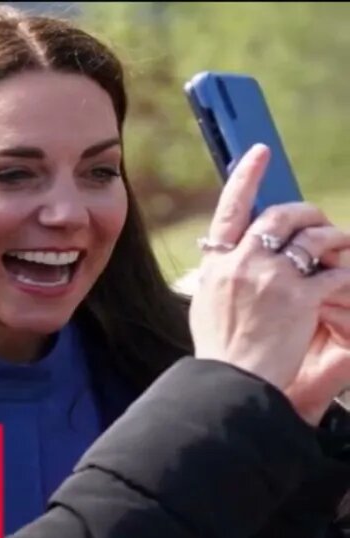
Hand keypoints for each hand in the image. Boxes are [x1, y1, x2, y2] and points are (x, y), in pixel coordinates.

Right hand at [190, 144, 349, 423]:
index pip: (231, 208)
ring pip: (315, 239)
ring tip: (340, 247)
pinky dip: (345, 275)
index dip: (247, 176)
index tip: (260, 153)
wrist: (231, 379)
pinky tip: (345, 281)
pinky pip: (335, 272)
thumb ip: (222, 274)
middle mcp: (244, 263)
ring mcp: (273, 278)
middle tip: (318, 221)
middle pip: (281, 216)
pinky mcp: (302, 298)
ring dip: (334, 239)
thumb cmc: (220, 348)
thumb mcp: (206, 303)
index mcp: (218, 263)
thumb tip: (233, 255)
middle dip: (306, 213)